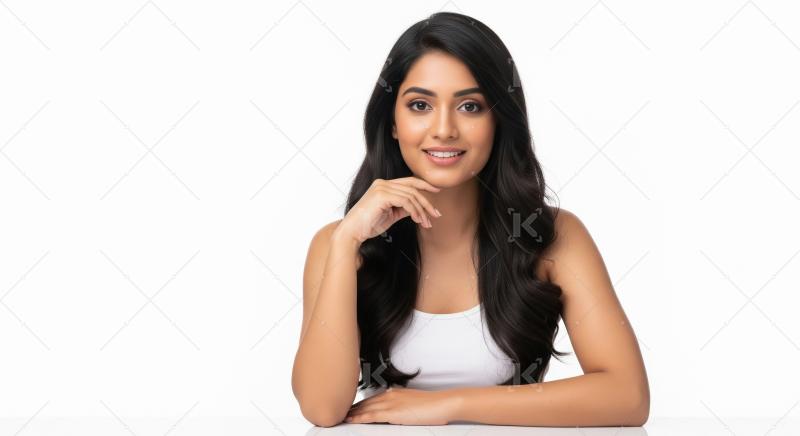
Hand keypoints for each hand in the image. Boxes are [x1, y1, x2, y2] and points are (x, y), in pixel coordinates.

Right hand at [335, 177, 441, 244]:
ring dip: (421, 210)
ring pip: (411, 195)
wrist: (352, 232)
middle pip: (413, 188)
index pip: (409, 182)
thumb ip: (403, 209)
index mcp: (383, 185)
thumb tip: (417, 209)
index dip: (424, 185)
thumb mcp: (390, 215)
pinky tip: (417, 220)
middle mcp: (383, 183)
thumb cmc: (368, 225)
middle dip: (427, 202)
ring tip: (426, 223)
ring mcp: (382, 187)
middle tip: (436, 214)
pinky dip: (414, 211)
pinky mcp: (382, 195)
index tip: (437, 191)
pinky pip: (405, 201)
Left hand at [344, 387, 459, 424]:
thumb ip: (401, 406)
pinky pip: (372, 415)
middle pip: (365, 402)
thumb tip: (396, 412)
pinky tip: (351, 420)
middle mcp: (389, 395)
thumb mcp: (413, 403)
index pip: (372, 399)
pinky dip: (359, 417)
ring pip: (365, 408)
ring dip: (352, 413)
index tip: (349, 408)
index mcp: (394, 393)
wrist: (442, 403)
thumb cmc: (432, 406)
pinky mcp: (393, 412)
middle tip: (339, 412)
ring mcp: (391, 403)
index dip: (359, 404)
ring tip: (340, 417)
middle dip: (352, 408)